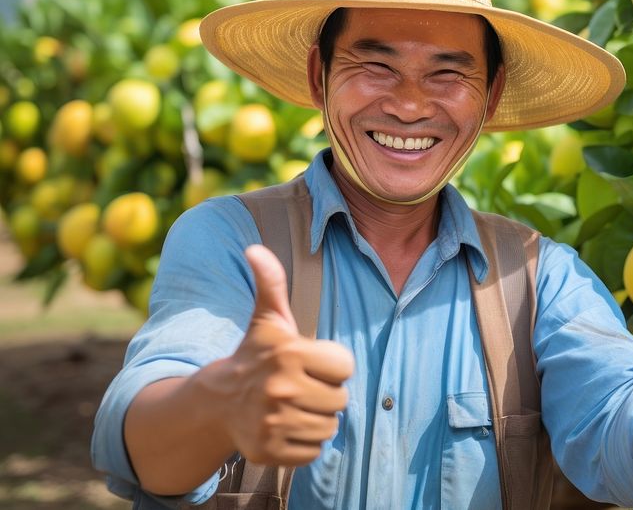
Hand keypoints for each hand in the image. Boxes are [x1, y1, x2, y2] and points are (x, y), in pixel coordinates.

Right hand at [216, 244, 354, 465]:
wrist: (218, 402)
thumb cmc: (256, 355)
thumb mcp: (268, 319)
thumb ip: (271, 282)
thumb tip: (254, 249)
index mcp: (289, 352)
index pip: (345, 366)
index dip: (332, 365)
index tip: (309, 363)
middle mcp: (281, 388)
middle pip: (341, 399)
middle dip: (326, 393)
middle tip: (301, 386)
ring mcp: (273, 422)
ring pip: (330, 427)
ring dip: (317, 418)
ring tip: (294, 406)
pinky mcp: (269, 451)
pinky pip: (314, 451)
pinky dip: (305, 443)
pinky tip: (286, 427)